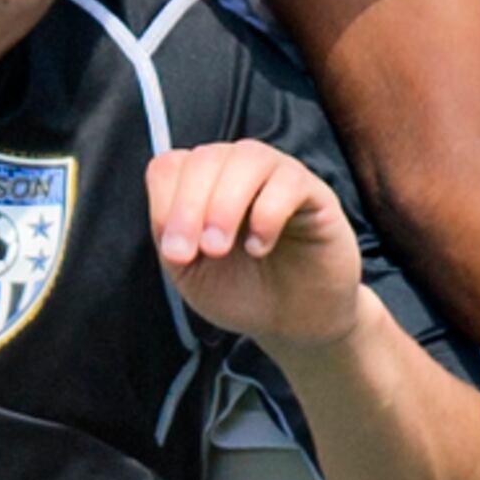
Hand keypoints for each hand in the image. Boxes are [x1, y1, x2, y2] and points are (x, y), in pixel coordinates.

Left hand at [147, 142, 368, 352]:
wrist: (294, 321)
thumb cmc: (243, 291)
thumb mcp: (192, 274)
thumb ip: (173, 241)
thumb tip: (169, 219)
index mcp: (202, 186)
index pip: (172, 166)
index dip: (166, 206)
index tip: (176, 254)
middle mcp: (237, 171)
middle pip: (205, 158)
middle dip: (191, 207)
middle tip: (198, 253)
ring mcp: (276, 176)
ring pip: (246, 158)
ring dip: (225, 205)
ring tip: (219, 249)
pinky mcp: (314, 192)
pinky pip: (289, 181)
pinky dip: (268, 213)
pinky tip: (260, 246)